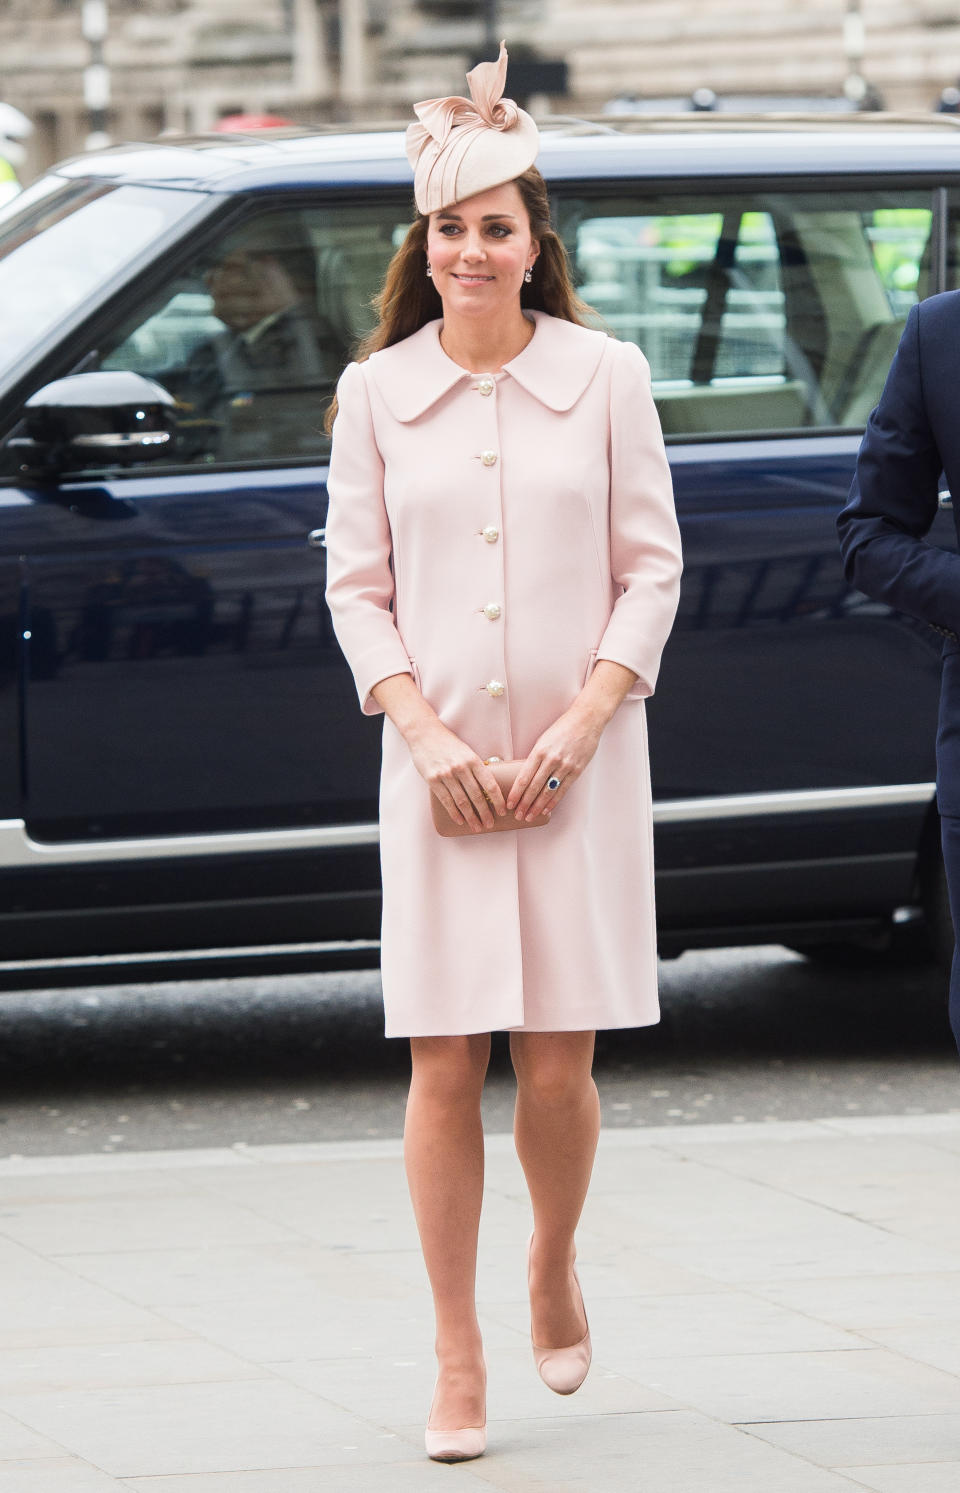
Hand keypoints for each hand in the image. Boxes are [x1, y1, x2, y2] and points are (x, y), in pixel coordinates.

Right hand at [406, 720, 507, 831]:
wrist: (425, 734)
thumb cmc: (448, 744)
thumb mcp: (467, 751)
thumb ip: (476, 768)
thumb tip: (489, 787)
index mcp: (473, 760)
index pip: (490, 784)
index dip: (498, 800)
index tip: (503, 811)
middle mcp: (461, 768)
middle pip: (477, 796)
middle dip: (485, 813)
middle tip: (490, 824)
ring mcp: (446, 775)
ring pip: (462, 801)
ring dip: (471, 817)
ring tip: (477, 827)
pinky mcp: (433, 780)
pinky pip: (446, 800)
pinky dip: (454, 813)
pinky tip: (460, 820)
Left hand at [507, 706, 602, 821]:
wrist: (586, 720)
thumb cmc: (562, 728)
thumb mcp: (543, 740)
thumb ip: (535, 758)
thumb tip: (526, 776)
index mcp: (539, 751)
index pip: (524, 777)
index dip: (516, 793)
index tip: (509, 804)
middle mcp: (551, 760)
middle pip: (534, 787)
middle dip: (524, 804)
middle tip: (517, 815)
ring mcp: (565, 766)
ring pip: (547, 791)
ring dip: (537, 806)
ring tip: (529, 816)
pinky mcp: (577, 770)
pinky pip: (563, 790)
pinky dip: (553, 801)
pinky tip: (546, 809)